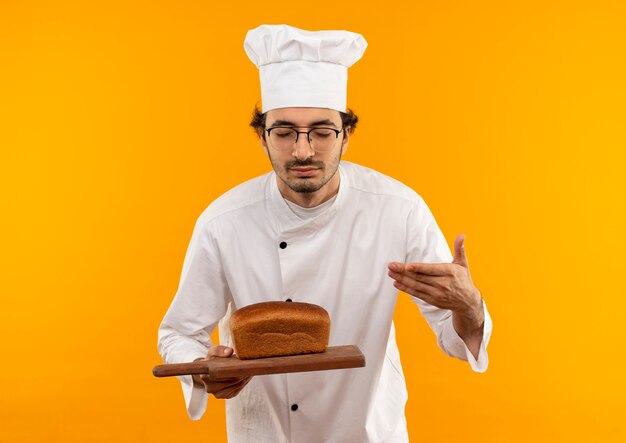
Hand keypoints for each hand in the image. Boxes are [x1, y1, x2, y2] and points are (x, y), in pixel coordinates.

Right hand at [192, 345, 251, 398]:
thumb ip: (220, 350)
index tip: (244, 363)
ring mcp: (218, 394)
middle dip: (243, 372)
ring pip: (237, 386)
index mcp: (205, 376)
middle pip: (233, 381)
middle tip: (250, 365)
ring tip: (249, 369)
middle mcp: (210, 388)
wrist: (210, 370)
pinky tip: (246, 375)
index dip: (236, 368)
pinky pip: (237, 390)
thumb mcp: (213, 351)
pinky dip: (244, 382)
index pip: (225, 374)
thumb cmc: (212, 359)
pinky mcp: (225, 396)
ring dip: (245, 378)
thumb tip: (229, 352)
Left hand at [387, 234, 484, 356]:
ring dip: (402, 279)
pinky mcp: (432, 300)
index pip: (431, 270)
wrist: (467, 301)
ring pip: (416, 286)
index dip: (419, 268)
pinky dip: (406, 289)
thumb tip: (462, 235)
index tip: (407, 266)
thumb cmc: (463, 279)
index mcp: (449, 272)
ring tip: (390, 273)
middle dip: (404, 272)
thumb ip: (459, 249)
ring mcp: (436, 293)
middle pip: (420, 277)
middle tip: (391, 266)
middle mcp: (442, 284)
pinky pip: (416, 294)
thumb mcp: (463, 263)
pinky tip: (396, 283)